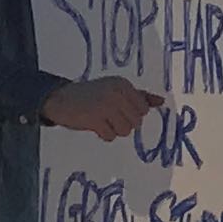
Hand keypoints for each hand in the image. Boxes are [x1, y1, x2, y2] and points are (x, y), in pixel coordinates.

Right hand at [44, 77, 163, 137]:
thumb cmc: (92, 95)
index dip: (132, 114)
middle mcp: (116, 93)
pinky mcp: (94, 118)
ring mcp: (105, 105)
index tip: (118, 109)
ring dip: (113, 130)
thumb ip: (139, 96)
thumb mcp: (116, 90)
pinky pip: (110, 136)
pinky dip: (103, 135)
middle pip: (136, 122)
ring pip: (125, 131)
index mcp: (123, 84)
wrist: (60, 99)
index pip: (143, 109)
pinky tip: (94, 125)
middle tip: (108, 116)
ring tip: (102, 120)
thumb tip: (162, 102)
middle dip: (123, 123)